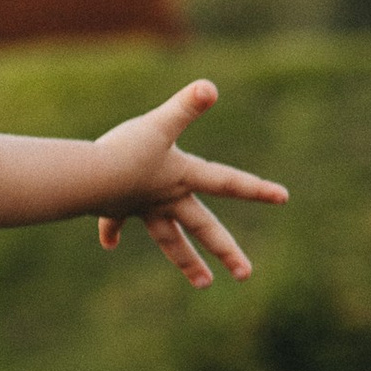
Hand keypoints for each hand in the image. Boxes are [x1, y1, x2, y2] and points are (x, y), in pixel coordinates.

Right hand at [89, 80, 286, 285]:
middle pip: (203, 228)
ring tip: (204, 283)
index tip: (284, 198)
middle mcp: (167, 199)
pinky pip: (115, 223)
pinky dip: (111, 231)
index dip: (256, 188)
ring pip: (169, 240)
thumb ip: (185, 106)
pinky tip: (109, 244)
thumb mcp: (159, 124)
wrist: (86, 178)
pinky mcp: (114, 206)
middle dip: (225, 251)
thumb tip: (210, 87)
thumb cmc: (124, 151)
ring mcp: (142, 207)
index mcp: (184, 178)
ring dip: (186, 261)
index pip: (227, 182)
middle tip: (245, 275)